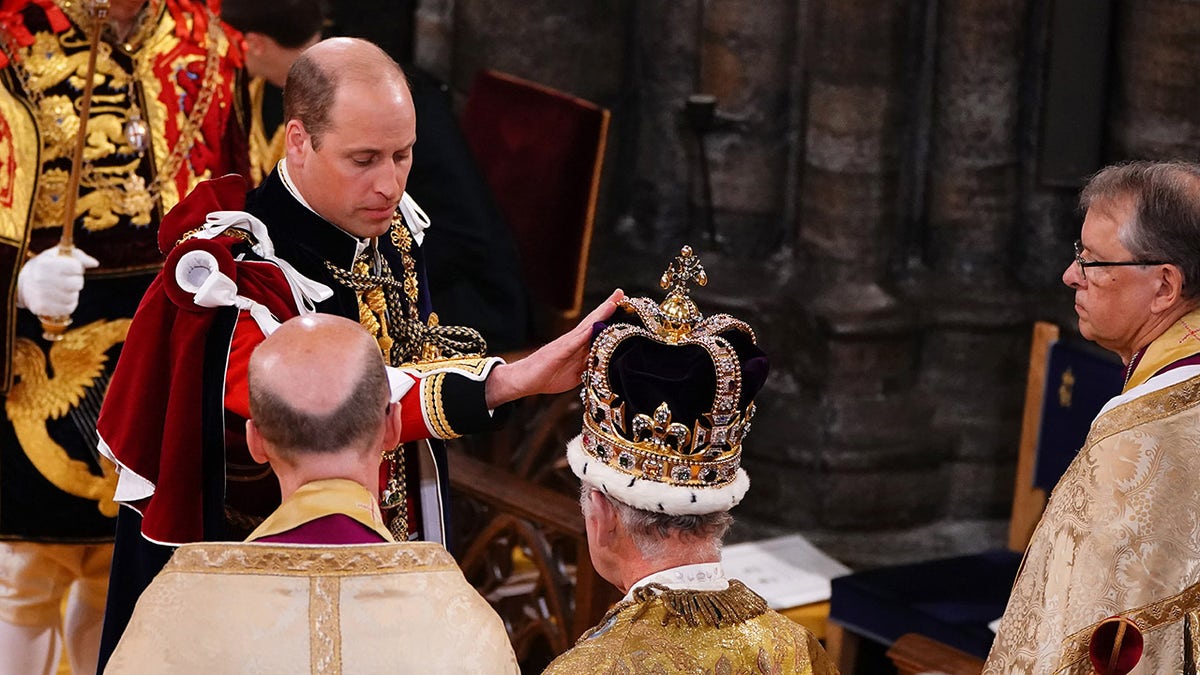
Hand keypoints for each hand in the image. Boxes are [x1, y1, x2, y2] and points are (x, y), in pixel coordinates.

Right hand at [16, 246, 99, 317]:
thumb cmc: (46, 266)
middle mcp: (41, 279)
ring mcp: (41, 295)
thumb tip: (95, 263)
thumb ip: (79, 257)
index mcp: (45, 263)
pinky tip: (59, 299)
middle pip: (77, 284)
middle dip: (76, 281)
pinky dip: (68, 304)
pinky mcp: (42, 308)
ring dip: (72, 294)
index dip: (76, 268)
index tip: (69, 268)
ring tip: (61, 289)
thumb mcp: (58, 255)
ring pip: (73, 297)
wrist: (22, 283)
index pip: (76, 267)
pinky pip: (68, 309)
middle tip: (67, 280)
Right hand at [484, 289, 623, 407]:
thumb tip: (604, 363)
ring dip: (600, 314)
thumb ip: (588, 366)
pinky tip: (596, 325)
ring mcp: (565, 344)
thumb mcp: (576, 374)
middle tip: (620, 292)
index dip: (608, 315)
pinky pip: (574, 341)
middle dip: (608, 306)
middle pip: (593, 320)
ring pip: (586, 326)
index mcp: (577, 345)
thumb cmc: (548, 376)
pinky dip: (586, 333)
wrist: (524, 380)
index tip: (621, 303)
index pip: (596, 327)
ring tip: (613, 302)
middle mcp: (572, 340)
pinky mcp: (558, 351)